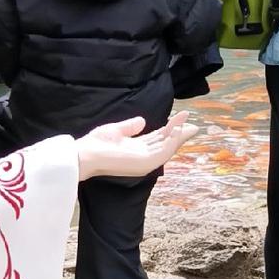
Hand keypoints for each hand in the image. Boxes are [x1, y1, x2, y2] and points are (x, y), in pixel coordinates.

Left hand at [76, 113, 193, 181]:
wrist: (85, 154)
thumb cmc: (96, 144)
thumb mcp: (117, 130)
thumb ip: (130, 126)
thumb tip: (143, 121)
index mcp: (137, 149)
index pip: (159, 138)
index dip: (171, 127)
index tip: (182, 115)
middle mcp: (143, 157)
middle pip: (167, 144)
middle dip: (180, 133)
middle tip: (193, 123)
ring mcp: (145, 162)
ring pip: (168, 149)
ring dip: (179, 136)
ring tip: (187, 124)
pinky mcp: (144, 164)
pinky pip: (163, 153)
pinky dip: (172, 142)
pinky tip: (177, 131)